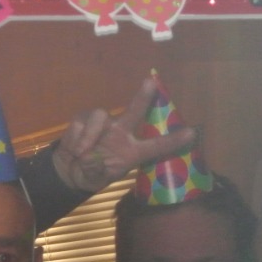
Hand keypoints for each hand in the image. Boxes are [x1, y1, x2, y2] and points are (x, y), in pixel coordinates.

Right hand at [51, 76, 197, 192]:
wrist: (69, 171)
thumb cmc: (91, 174)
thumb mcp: (97, 178)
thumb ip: (97, 170)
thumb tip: (91, 159)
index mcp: (132, 151)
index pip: (156, 145)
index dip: (173, 140)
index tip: (191, 133)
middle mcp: (121, 132)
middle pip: (135, 110)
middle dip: (143, 96)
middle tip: (151, 83)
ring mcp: (103, 123)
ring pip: (100, 116)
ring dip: (89, 135)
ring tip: (81, 154)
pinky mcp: (83, 119)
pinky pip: (80, 123)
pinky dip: (76, 139)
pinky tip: (73, 150)